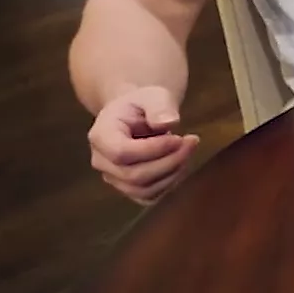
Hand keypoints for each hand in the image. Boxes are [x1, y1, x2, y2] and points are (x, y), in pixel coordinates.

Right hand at [88, 85, 200, 204]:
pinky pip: (149, 196)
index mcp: (101, 135)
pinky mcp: (128, 188)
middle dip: (170, 161)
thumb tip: (168, 122)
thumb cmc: (143, 104)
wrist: (136, 115)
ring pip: (143, 190)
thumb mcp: (153, 96)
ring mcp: (113, 177)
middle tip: (192, 142)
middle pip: (134, 175)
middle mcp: (101, 160)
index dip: (153, 149)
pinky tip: (180, 163)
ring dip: (173, 173)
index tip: (180, 137)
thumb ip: (159, 106)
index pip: (121, 152)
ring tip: (187, 150)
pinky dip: (169, 183)